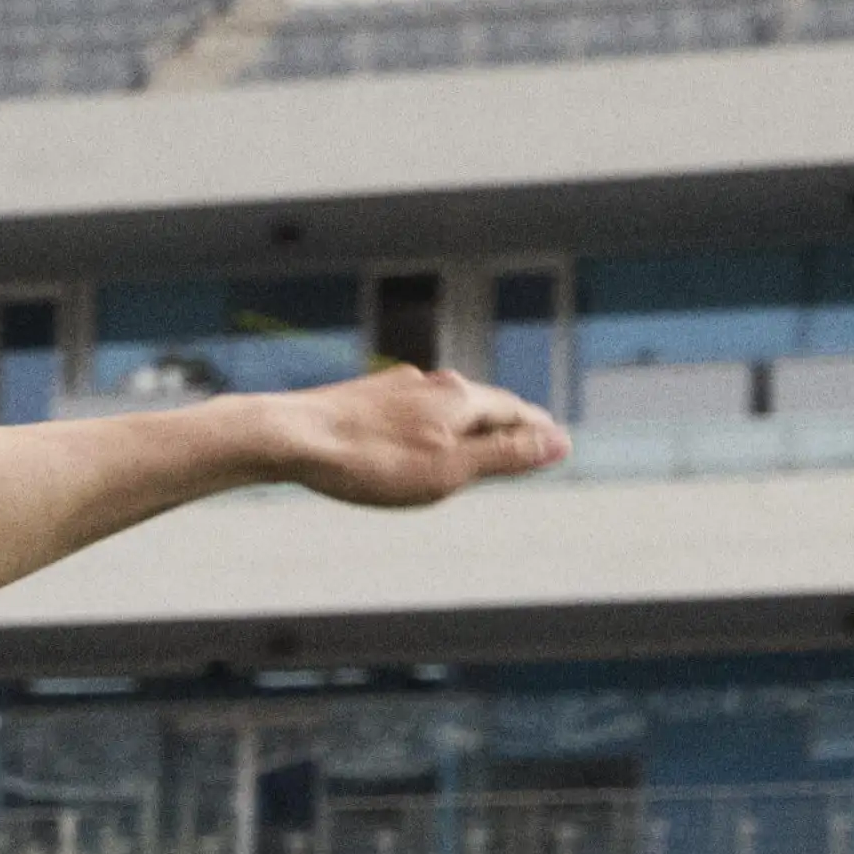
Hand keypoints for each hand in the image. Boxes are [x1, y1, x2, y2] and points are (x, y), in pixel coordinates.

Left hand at [274, 367, 571, 506]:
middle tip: (528, 431)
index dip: (537, 429)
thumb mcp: (450, 470)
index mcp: (461, 400)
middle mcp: (433, 383)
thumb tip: (559, 442)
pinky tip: (417, 429)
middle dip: (507, 419)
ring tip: (478, 431)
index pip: (514, 412)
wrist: (294, 438)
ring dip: (468, 418)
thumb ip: (505, 456)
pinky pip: (412, 408)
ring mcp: (397, 387)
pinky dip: (431, 420)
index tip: (556, 438)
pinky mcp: (365, 397)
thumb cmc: (373, 462)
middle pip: (482, 402)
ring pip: (446, 403)